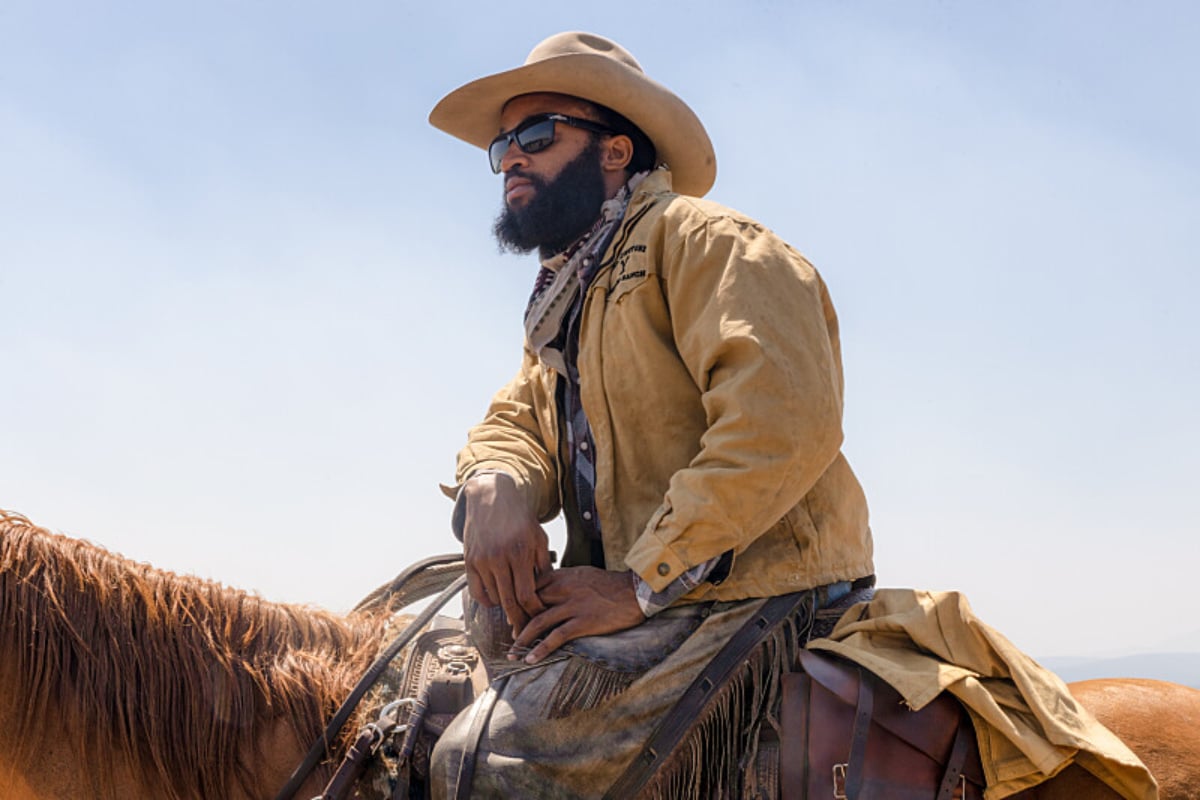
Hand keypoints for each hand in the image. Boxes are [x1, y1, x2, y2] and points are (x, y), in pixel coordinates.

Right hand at [460, 472, 551, 635]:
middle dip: (519, 620)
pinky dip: (487, 600)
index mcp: (519, 553)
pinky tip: (497, 599)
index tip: (540, 619)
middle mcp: (498, 559)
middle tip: (525, 633)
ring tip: (514, 613)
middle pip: (509, 602)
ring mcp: (481, 561)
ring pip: (493, 599)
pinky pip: (477, 592)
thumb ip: (543, 566)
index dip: (534, 611)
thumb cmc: (519, 518)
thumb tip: (547, 593)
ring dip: (504, 608)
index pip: (527, 595)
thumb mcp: (539, 537)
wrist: (490, 497)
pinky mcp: (469, 561)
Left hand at [512, 566, 645, 664]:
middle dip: (515, 621)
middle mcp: (563, 589)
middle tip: (509, 635)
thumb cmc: (610, 584)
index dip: (517, 601)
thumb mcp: (582, 574)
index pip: (530, 586)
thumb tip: (547, 589)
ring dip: (522, 639)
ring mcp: (573, 606)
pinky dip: (541, 649)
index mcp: (562, 576)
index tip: (512, 613)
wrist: (635, 591)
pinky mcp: (583, 622)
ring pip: (538, 622)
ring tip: (513, 653)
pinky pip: (557, 637)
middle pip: (529, 604)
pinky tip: (531, 660)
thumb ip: (563, 580)